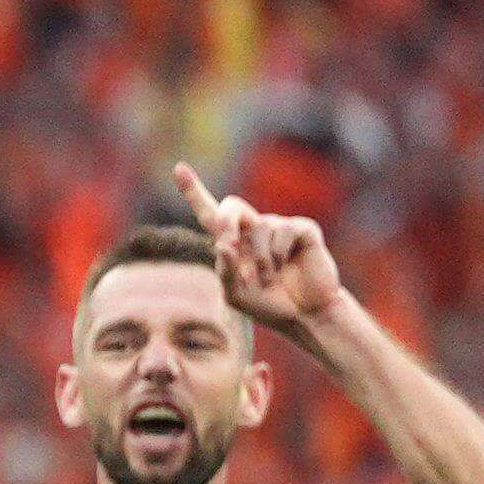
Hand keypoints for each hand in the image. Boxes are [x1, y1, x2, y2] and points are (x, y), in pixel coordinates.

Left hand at [172, 163, 343, 333]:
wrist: (304, 314)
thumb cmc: (269, 304)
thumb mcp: (235, 295)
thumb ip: (224, 272)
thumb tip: (222, 244)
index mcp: (233, 242)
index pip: (210, 213)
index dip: (194, 191)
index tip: (178, 168)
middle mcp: (254, 228)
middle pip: (231, 205)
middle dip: (226, 221)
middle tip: (229, 243)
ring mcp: (279, 226)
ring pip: (259, 228)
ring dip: (260, 261)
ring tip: (269, 279)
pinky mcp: (302, 228)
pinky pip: (282, 231)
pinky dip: (278, 255)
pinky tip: (287, 267)